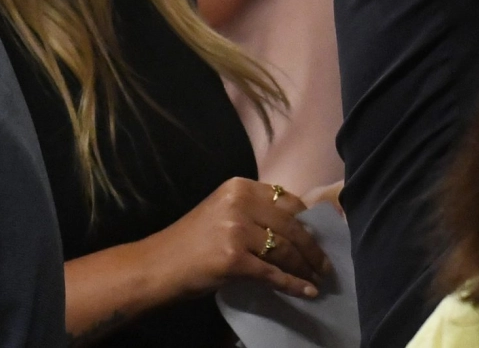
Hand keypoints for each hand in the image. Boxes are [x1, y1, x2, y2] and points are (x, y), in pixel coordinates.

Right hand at [151, 177, 326, 301]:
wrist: (154, 268)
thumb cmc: (189, 244)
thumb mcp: (223, 214)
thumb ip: (255, 213)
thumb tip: (298, 226)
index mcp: (240, 187)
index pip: (289, 201)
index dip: (309, 221)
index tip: (322, 236)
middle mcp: (241, 203)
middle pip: (292, 226)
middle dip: (313, 248)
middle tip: (325, 265)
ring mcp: (237, 230)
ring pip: (286, 250)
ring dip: (306, 267)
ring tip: (317, 279)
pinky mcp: (234, 259)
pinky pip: (272, 273)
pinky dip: (292, 284)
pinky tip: (306, 291)